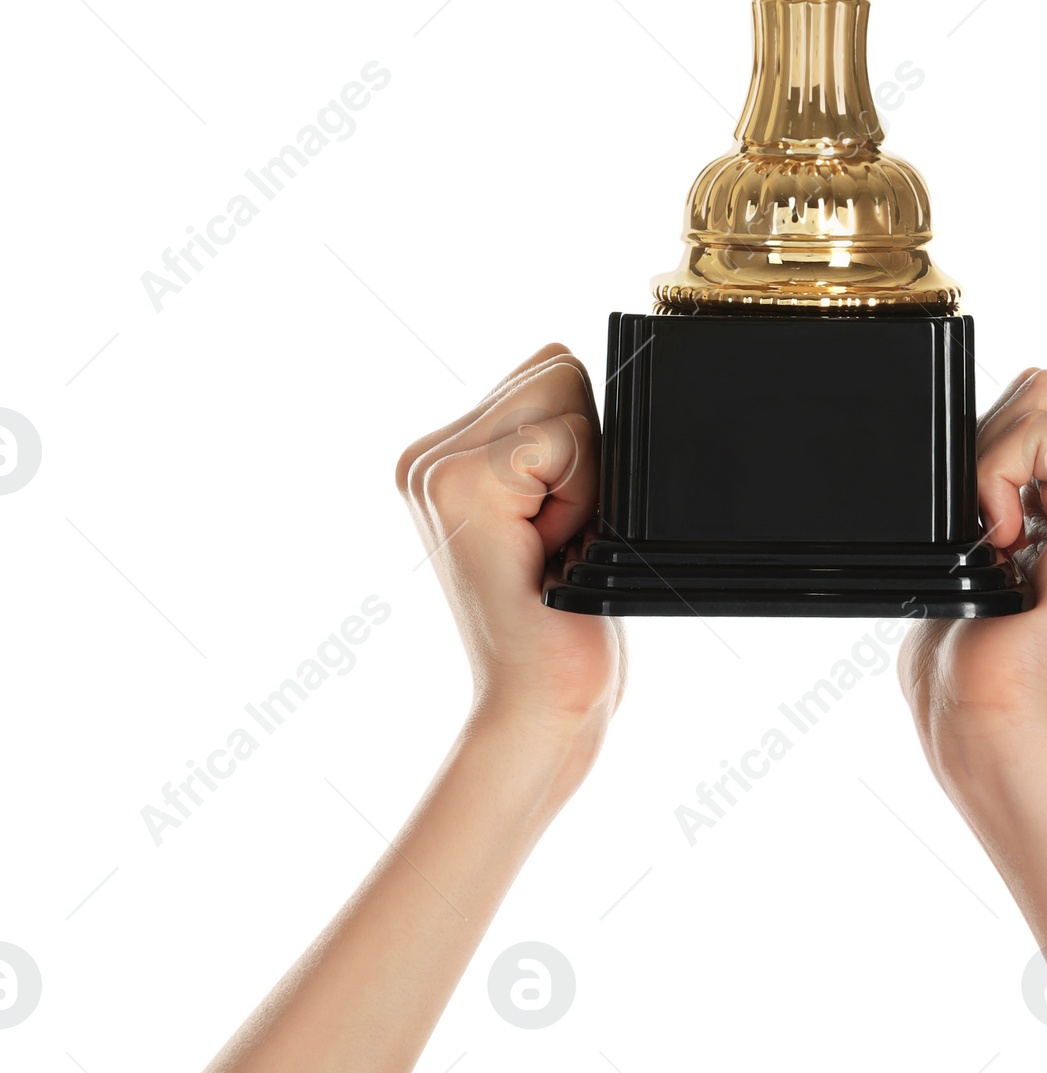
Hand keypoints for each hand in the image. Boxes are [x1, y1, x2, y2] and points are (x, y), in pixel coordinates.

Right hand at [396, 342, 623, 742]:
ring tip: (552, 543)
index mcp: (446, 454)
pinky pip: (566, 439)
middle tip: (557, 537)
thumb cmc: (565, 618)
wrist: (536, 703)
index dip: (587, 443)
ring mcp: (434, 465)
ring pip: (566, 392)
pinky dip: (583, 496)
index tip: (559, 524)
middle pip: (560, 368)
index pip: (552, 370)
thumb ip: (555, 439)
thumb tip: (593, 371)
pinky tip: (549, 552)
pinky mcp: (457, 482)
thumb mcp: (562, 509)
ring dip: (585, 475)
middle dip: (587, 452)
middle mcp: (427, 453)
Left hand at [899, 367, 1046, 793]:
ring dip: (994, 463)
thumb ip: (991, 476)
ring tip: (995, 537)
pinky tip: (1004, 543)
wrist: (985, 714)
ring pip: (1046, 402)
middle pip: (1043, 388)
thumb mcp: (969, 540)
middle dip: (990, 442)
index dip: (988, 437)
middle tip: (981, 524)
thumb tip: (965, 422)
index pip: (1036, 401)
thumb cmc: (965, 647)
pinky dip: (1002, 476)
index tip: (974, 515)